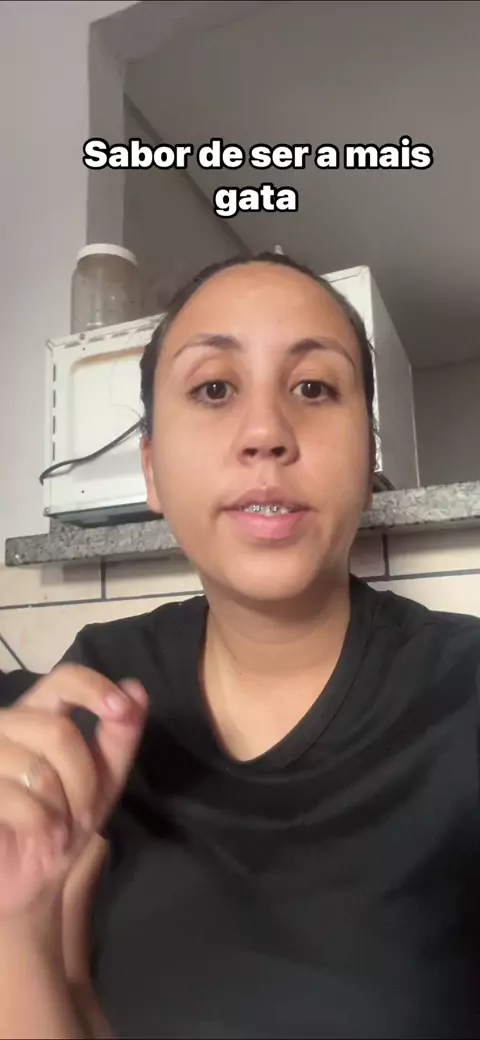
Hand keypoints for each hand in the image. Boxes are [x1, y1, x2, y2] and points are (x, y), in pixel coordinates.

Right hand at [0, 665, 146, 928]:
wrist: (30, 881)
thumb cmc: (63, 824)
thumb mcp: (103, 782)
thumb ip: (119, 737)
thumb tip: (136, 688)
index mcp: (39, 715)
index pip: (63, 678)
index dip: (93, 688)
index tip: (120, 709)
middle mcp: (7, 726)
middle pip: (57, 732)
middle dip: (84, 780)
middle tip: (87, 816)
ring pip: (37, 768)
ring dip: (63, 808)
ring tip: (62, 830)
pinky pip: (17, 799)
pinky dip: (43, 825)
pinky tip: (46, 840)